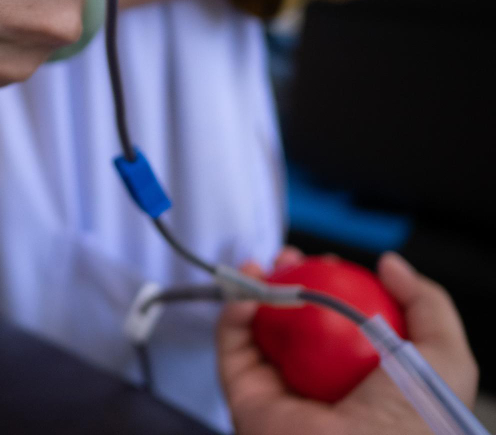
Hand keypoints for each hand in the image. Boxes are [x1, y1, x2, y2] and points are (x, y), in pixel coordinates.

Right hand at [218, 248, 478, 434]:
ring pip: (257, 329)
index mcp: (364, 378)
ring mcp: (280, 390)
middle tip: (291, 259)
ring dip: (254, 290)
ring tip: (264, 268)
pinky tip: (250, 294)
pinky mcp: (246, 397)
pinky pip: (233, 348)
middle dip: (288, 280)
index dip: (333, 285)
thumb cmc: (414, 422)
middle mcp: (319, 383)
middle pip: (293, 320)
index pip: (341, 322)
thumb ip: (427, 305)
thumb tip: (390, 264)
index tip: (332, 263)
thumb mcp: (446, 358)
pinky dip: (233, 315)